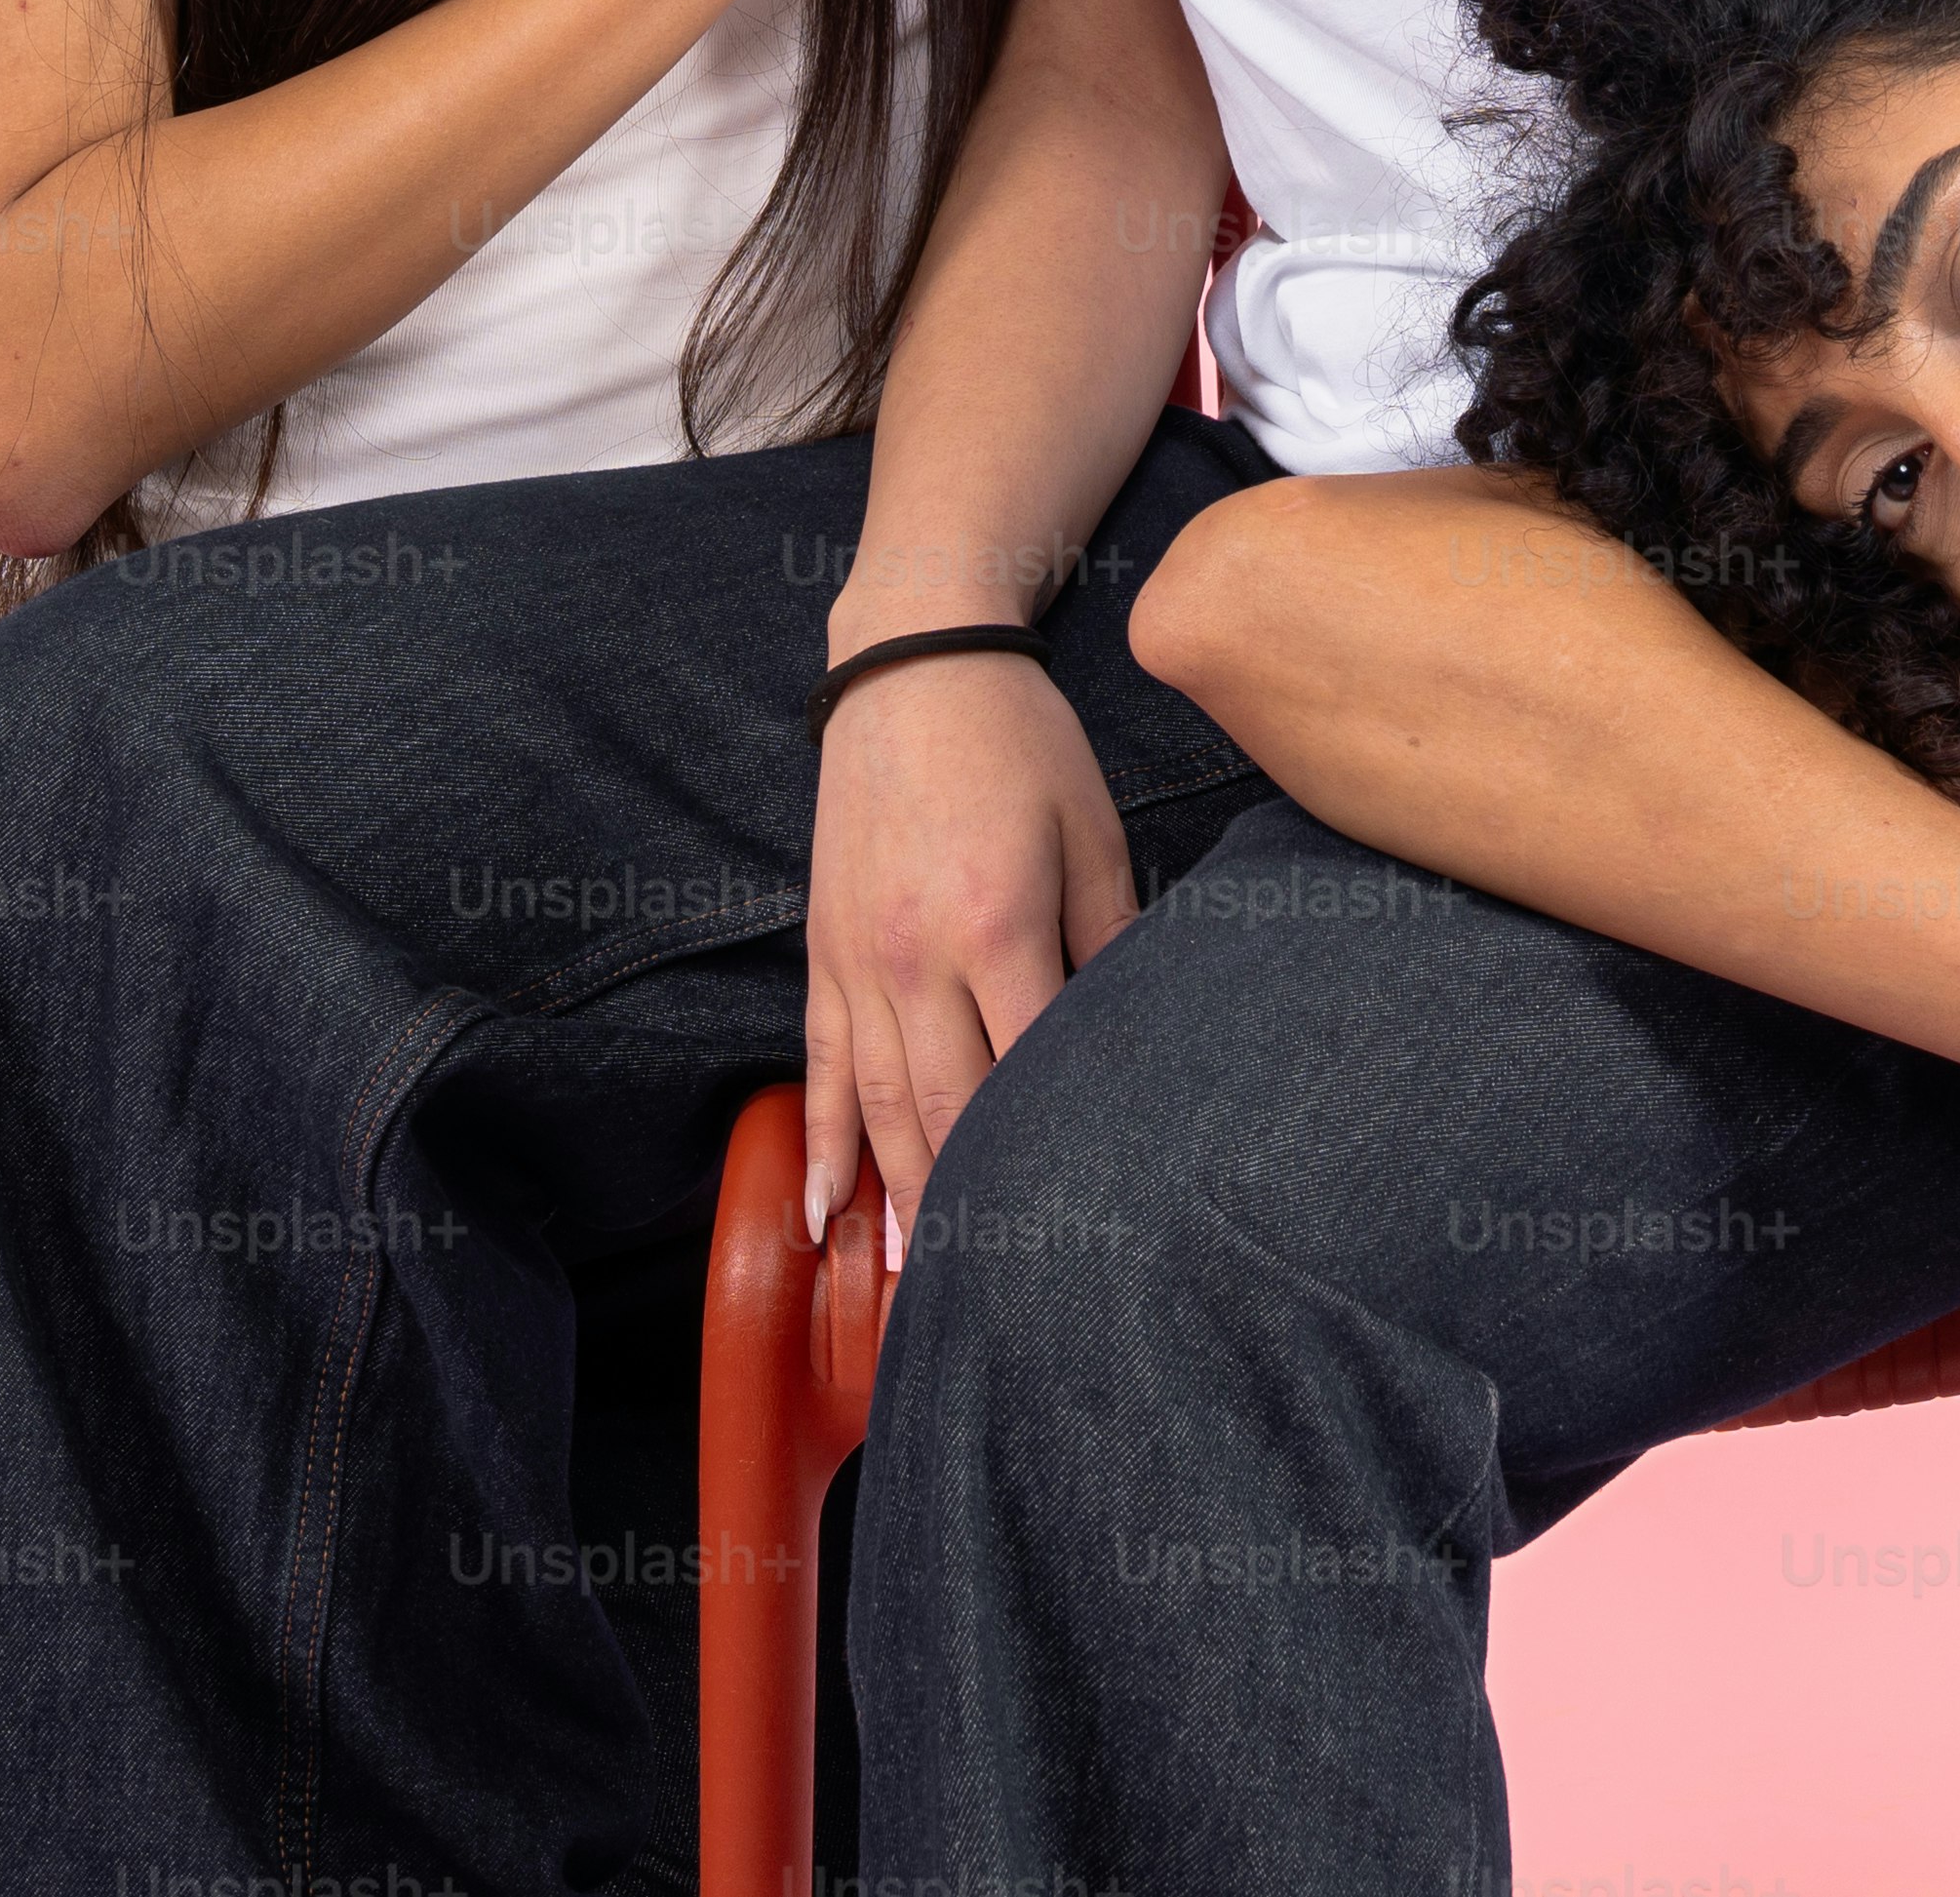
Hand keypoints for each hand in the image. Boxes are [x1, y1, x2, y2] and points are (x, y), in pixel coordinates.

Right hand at [796, 645, 1133, 1244]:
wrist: (910, 664)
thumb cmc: (1021, 743)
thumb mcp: (1095, 831)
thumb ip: (1114, 938)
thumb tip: (1139, 1037)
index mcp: (997, 925)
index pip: (1034, 1068)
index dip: (1059, 1149)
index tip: (1088, 1222)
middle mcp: (916, 957)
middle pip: (950, 1113)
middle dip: (976, 1210)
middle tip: (1006, 1295)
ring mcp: (859, 961)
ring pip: (880, 1110)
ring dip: (900, 1202)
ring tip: (919, 1286)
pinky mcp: (824, 955)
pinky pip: (820, 1069)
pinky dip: (821, 1148)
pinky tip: (821, 1218)